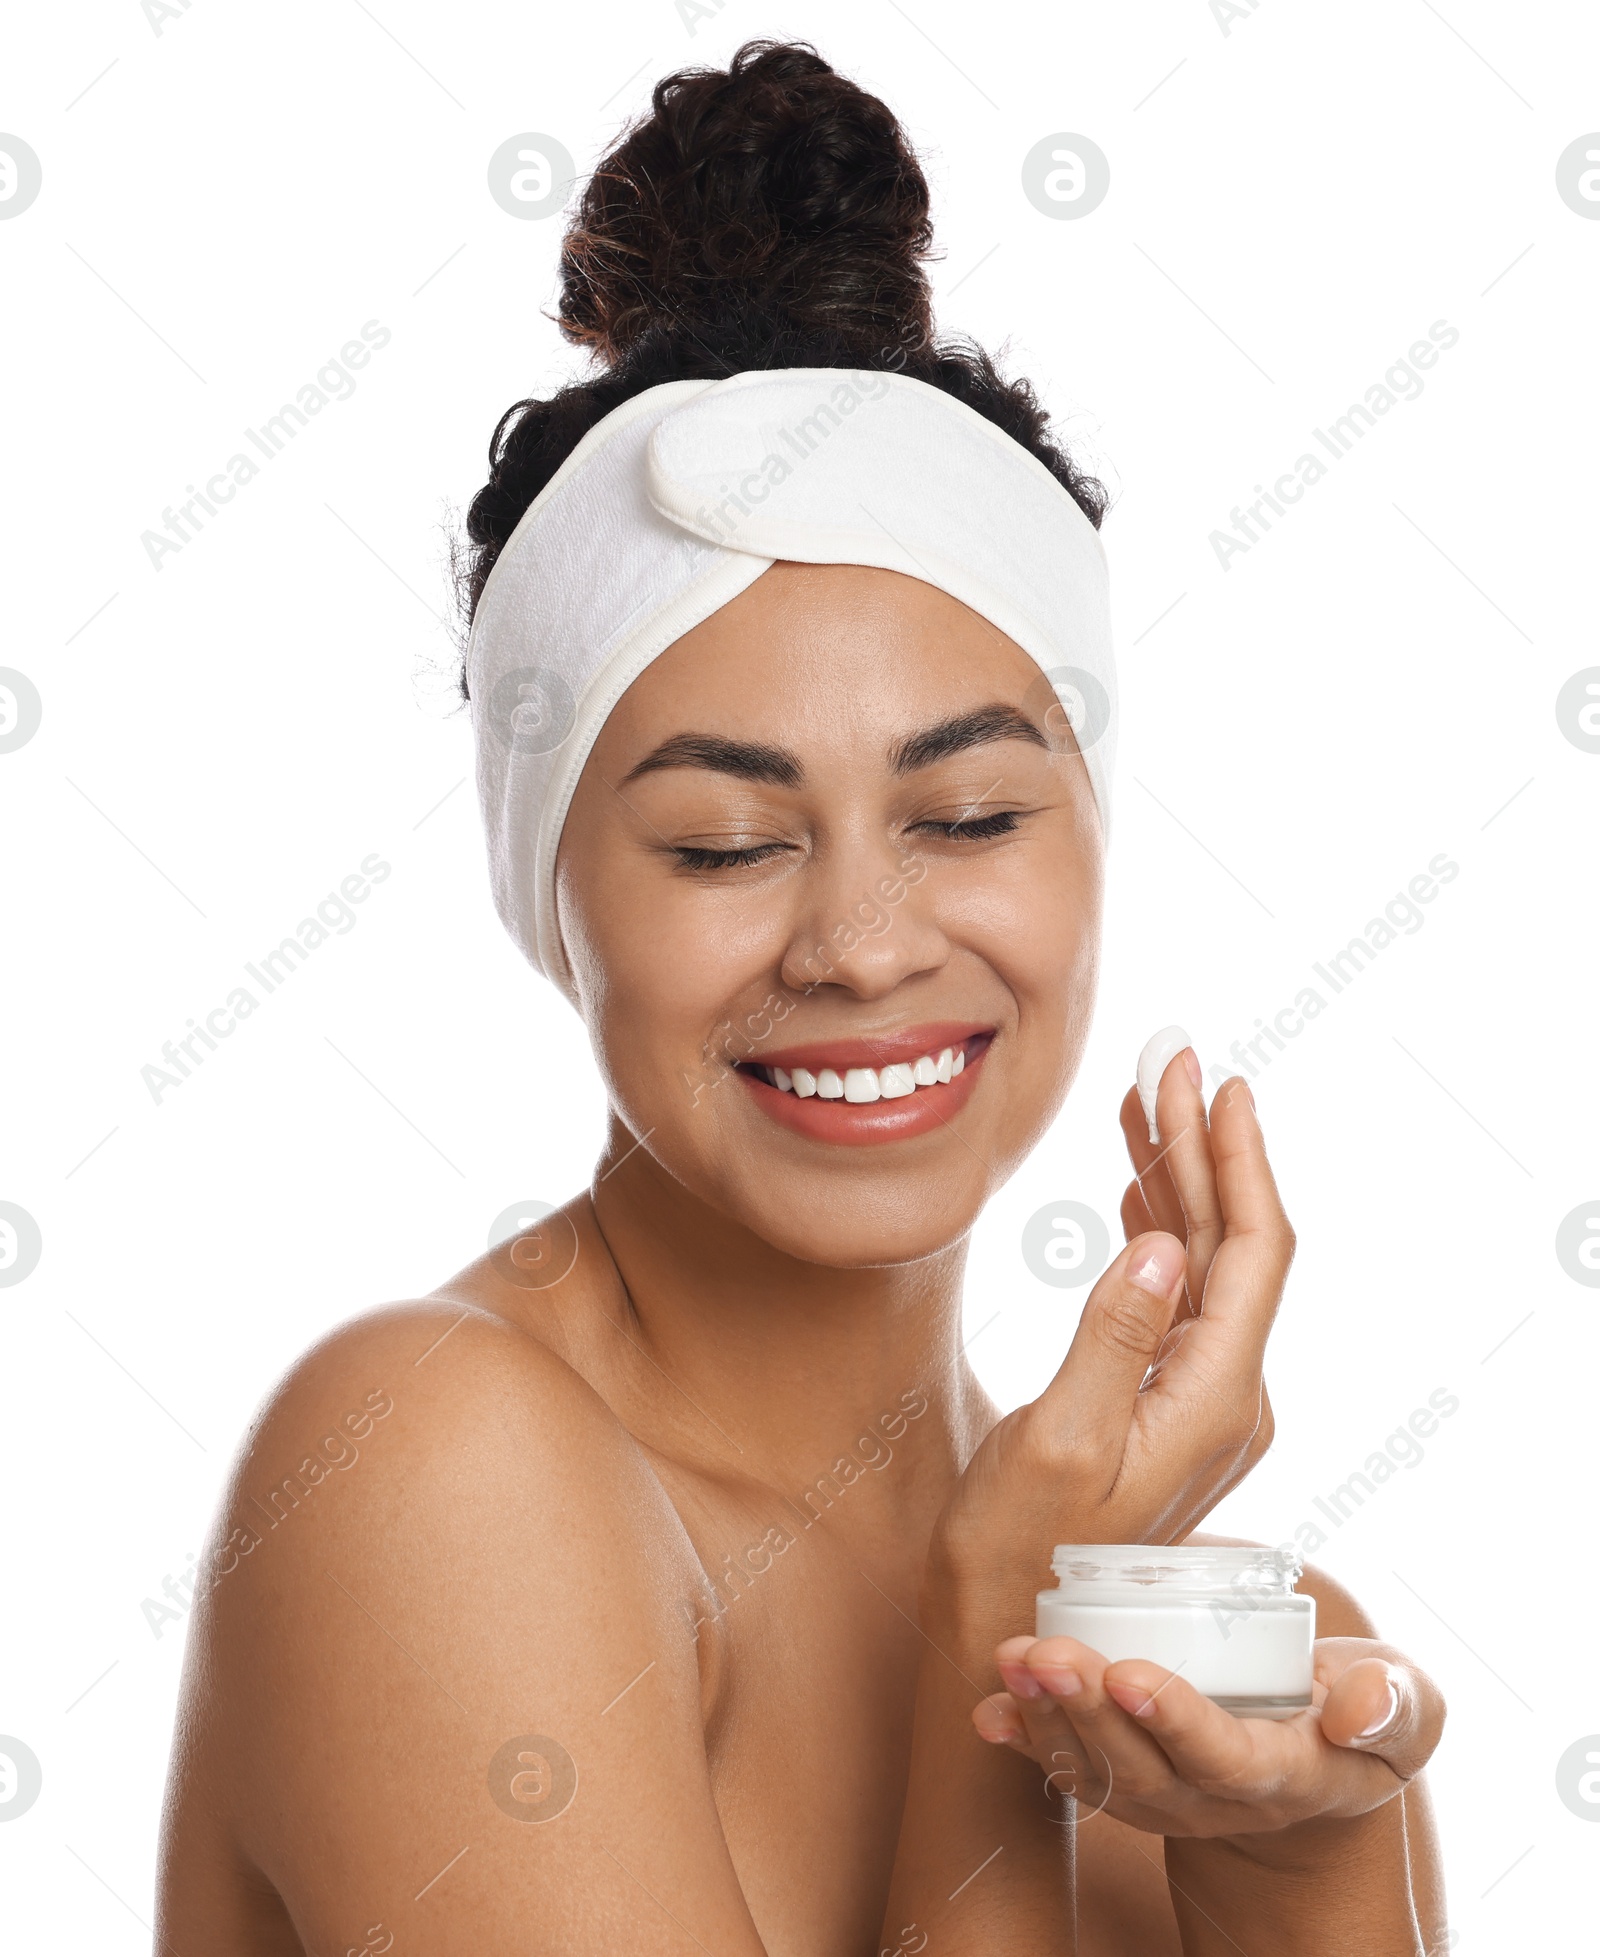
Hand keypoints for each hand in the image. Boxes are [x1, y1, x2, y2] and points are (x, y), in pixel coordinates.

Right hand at [924, 1053, 1292, 1646]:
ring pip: (1204, 1265)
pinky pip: (1177, 1297)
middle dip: (1201, 1147)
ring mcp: (1200, 1404)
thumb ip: (1114, 1338)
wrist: (1006, 1629)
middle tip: (1167, 1061)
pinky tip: (1134, 1191)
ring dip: (1176, 1180)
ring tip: (1143, 1101)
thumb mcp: (1056, 1441)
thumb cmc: (1017, 1549)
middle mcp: (1225, 1397)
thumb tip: (1162, 1242)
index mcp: (1215, 1400)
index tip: (1219, 1083)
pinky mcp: (1165, 1407)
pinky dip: (1156, 1229)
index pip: (1253, 1252)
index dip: (1240, 1159)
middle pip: (1231, 1244)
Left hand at [973, 1632, 1445, 1849]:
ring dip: (1047, 1719)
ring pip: (1098, 1771)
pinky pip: (1069, 1768)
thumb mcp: (1406, 1703)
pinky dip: (1025, 1741)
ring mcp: (1166, 1797)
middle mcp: (1216, 1798)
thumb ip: (1395, 1704)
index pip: (1225, 1759)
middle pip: (1144, 1768)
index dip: (1177, 1721)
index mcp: (1288, 1777)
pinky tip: (989, 1709)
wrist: (1319, 1745)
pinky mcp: (1127, 1778)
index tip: (1131, 1674)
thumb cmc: (1362, 1707)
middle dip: (1089, 1712)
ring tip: (1012, 1662)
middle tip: (1046, 1657)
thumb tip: (1355, 1706)